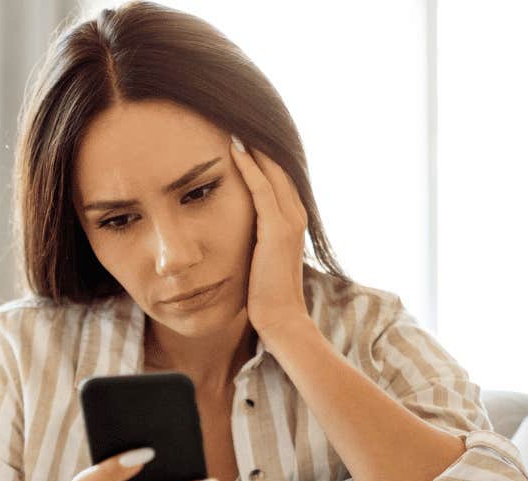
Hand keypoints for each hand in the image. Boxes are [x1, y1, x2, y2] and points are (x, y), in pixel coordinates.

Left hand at [229, 134, 315, 346]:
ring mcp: (289, 221)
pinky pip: (260, 190)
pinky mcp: (276, 230)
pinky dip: (248, 168)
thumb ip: (254, 235)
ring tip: (232, 121)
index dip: (261, 150)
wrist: (281, 320)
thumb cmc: (265, 294)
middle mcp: (295, 213)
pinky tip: (233, 150)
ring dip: (252, 145)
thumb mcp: (259, 255)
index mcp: (292, 218)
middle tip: (235, 113)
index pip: (277, 174)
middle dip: (257, 139)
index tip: (240, 128)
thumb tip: (233, 225)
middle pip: (277, 165)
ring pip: (271, 171)